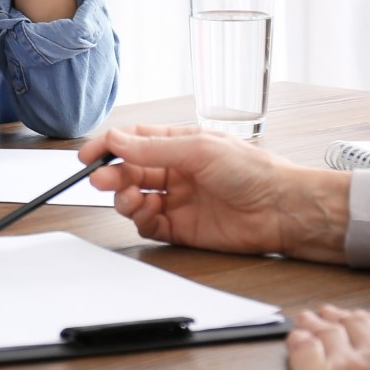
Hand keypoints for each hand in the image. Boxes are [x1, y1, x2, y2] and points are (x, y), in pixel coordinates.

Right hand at [82, 124, 350, 262]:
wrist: (282, 209)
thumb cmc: (253, 171)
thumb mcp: (198, 149)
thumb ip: (154, 150)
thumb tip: (117, 141)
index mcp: (180, 145)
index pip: (133, 142)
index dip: (108, 146)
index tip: (88, 155)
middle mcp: (176, 172)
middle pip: (129, 171)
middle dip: (111, 174)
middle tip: (100, 180)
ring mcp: (178, 200)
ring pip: (134, 198)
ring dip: (123, 197)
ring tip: (128, 198)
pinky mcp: (182, 228)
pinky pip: (149, 224)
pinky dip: (139, 219)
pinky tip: (146, 212)